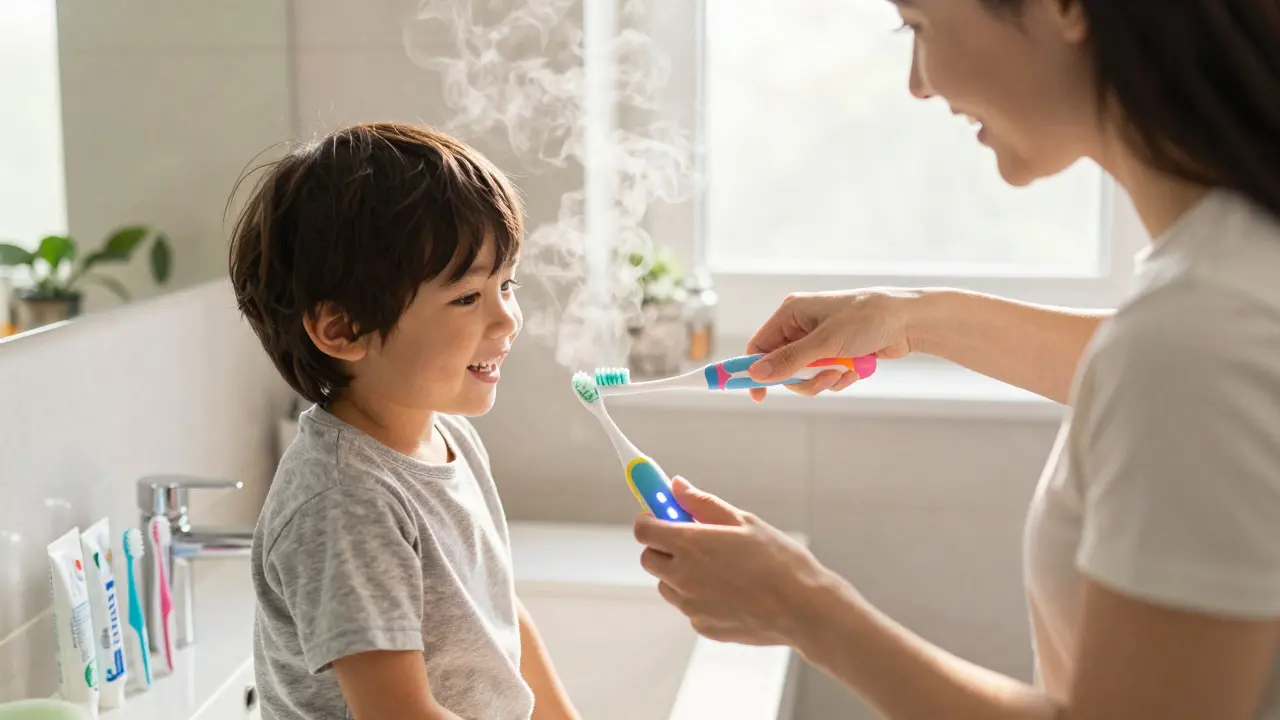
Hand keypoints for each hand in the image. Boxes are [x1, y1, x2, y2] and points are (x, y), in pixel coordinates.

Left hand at [634, 477, 836, 646]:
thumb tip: (676, 486)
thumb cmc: (779, 561)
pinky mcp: (702, 626)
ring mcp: (690, 605)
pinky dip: (698, 597)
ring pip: (666, 585)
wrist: (803, 609)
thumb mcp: (743, 522)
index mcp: (690, 545)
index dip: (650, 520)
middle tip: (691, 540)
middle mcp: (682, 577)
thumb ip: (703, 504)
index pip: (644, 531)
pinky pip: (688, 606)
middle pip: (649, 558)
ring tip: (717, 569)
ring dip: (678, 573)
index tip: (663, 516)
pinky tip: (730, 592)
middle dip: (663, 546)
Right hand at [745, 288, 920, 401]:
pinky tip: (856, 369)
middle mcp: (801, 326)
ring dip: (824, 380)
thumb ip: (788, 360)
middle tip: (824, 380)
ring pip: (804, 376)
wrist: (908, 321)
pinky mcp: (835, 353)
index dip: (755, 371)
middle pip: (782, 367)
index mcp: (791, 313)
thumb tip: (755, 374)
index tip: (758, 395)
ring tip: (845, 372)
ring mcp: (819, 341)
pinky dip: (838, 378)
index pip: (759, 346)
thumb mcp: (824, 342)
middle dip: (804, 379)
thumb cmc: (867, 319)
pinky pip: (823, 377)